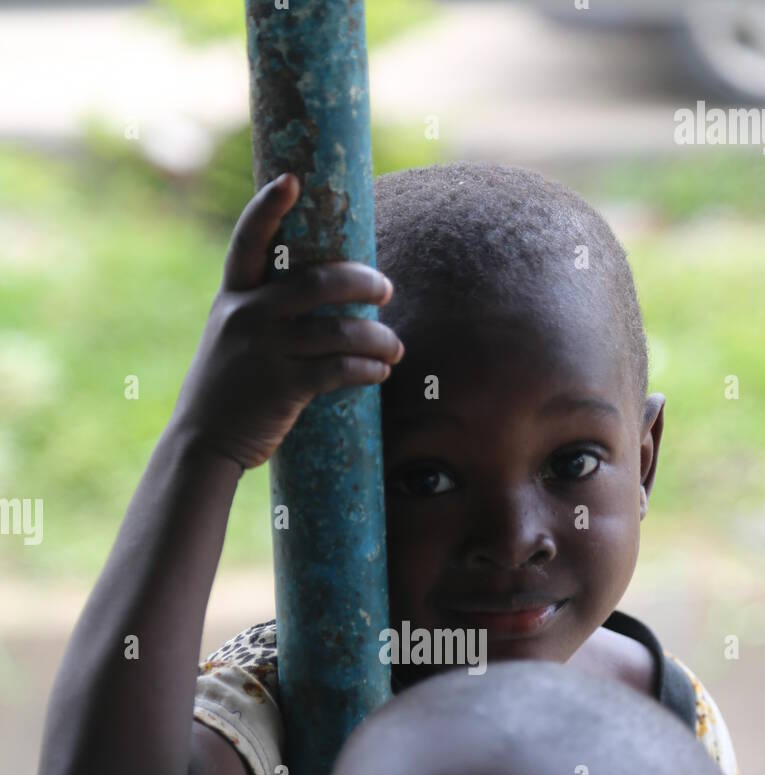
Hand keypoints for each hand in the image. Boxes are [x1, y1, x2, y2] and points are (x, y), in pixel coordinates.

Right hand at [171, 173, 403, 472]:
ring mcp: (264, 351)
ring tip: (395, 347)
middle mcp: (246, 317)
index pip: (248, 241)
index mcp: (233, 297)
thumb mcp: (231, 337)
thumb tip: (318, 294)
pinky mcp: (282, 387)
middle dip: (360, 282)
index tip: (293, 179)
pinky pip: (338, 370)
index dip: (268, 207)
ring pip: (337, 331)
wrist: (202, 441)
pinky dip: (367, 369)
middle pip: (315, 282)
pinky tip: (381, 371)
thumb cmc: (228, 387)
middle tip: (385, 289)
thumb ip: (262, 311)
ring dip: (377, 337)